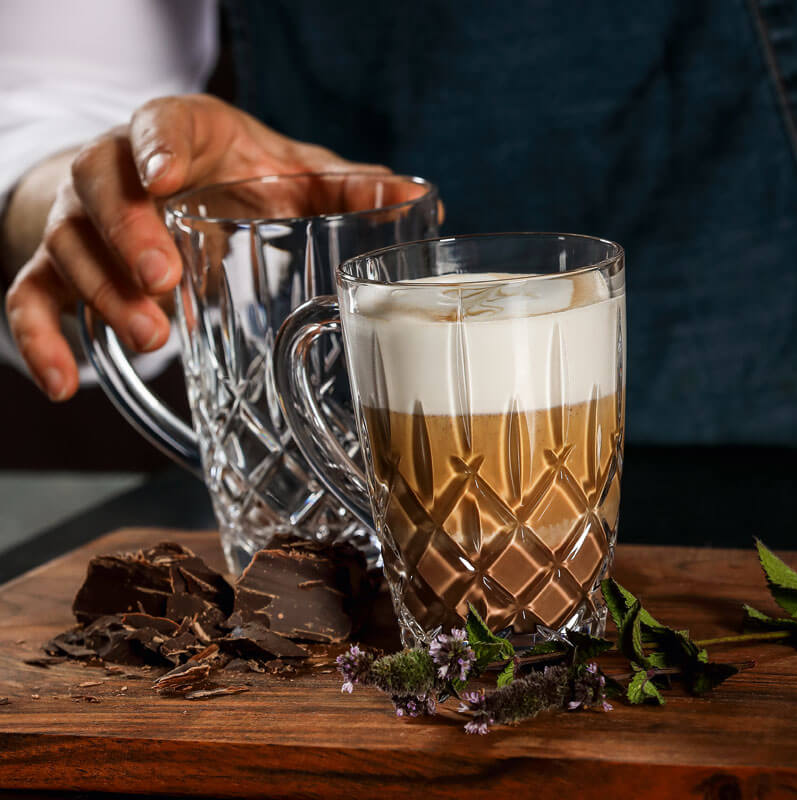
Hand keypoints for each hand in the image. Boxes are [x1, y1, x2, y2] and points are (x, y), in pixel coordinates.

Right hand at [5, 94, 387, 400]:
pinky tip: (64, 385)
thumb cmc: (234, 172)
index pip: (155, 127)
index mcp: (179, 136)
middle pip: (99, 193)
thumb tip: (417, 196)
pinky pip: (29, 297)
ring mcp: (84, 222)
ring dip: (102, 295)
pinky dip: (39, 340)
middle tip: (166, 281)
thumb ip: (345, 186)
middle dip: (128, 237)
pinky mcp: (62, 265)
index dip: (153, 149)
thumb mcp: (288, 171)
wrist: (167, 180)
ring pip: (66, 249)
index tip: (166, 179)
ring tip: (153, 337)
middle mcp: (118, 174)